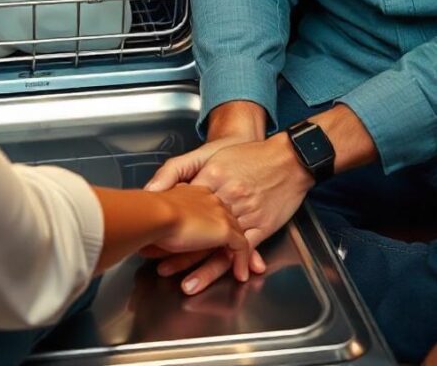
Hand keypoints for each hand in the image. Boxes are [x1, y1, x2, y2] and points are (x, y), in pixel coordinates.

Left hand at [155, 135, 312, 293]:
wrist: (286, 159)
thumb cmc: (245, 155)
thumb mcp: (207, 154)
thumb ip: (176, 170)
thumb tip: (151, 189)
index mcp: (211, 176)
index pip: (184, 203)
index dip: (168, 222)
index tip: (154, 238)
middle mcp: (228, 196)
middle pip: (200, 228)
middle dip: (180, 251)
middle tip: (162, 267)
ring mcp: (246, 212)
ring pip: (221, 245)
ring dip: (204, 266)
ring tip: (188, 284)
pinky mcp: (262, 224)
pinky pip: (247, 248)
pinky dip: (236, 263)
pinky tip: (229, 277)